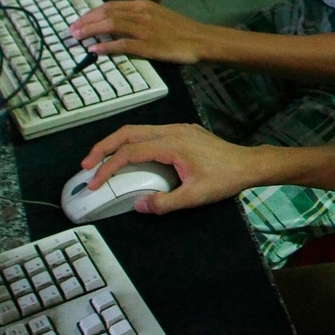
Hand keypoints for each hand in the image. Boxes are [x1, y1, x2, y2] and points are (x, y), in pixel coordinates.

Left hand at [70, 0, 209, 63]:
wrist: (200, 40)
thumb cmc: (181, 30)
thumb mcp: (158, 16)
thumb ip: (138, 18)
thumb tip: (118, 25)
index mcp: (142, 6)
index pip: (110, 5)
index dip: (92, 12)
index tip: (79, 20)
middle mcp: (141, 14)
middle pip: (106, 13)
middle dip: (86, 21)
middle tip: (72, 30)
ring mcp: (144, 29)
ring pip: (111, 25)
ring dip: (91, 31)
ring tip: (77, 38)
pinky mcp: (148, 45)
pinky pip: (122, 45)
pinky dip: (105, 47)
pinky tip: (94, 51)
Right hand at [81, 123, 257, 213]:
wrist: (248, 164)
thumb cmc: (225, 178)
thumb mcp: (194, 197)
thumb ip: (164, 203)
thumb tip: (139, 205)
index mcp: (172, 144)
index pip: (130, 152)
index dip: (108, 167)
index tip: (95, 182)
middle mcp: (172, 131)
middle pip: (127, 132)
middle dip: (103, 147)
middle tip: (86, 164)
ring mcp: (177, 129)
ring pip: (138, 130)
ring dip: (117, 143)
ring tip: (102, 160)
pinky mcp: (182, 132)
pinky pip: (150, 133)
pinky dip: (133, 142)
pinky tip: (130, 156)